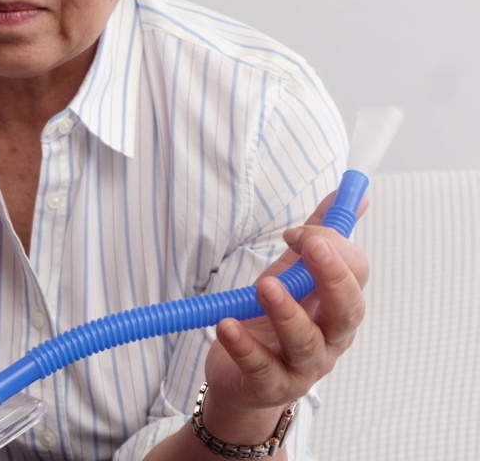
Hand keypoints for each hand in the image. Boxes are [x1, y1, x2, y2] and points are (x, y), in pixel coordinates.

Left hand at [200, 190, 370, 439]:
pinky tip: (226, 324)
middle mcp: (329, 339)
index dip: (332, 248)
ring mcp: (302, 367)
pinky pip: (260, 367)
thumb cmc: (271, 322)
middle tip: (309, 245)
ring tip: (263, 285)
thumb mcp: (291, 275)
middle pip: (347, 310)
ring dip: (285, 311)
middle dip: (332, 276)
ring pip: (305, 341)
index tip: (295, 232)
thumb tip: (353, 195)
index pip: (355, 276)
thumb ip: (319, 236)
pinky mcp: (270, 386)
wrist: (242, 378)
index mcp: (338, 309)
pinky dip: (244, 346)